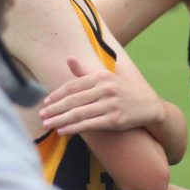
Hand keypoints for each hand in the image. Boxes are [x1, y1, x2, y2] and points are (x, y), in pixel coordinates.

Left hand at [39, 57, 162, 135]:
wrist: (148, 106)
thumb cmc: (122, 91)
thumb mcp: (106, 78)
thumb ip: (85, 72)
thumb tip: (68, 58)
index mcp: (101, 76)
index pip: (73, 85)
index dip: (57, 94)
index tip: (45, 101)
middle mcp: (106, 88)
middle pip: (73, 100)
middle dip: (55, 108)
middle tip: (41, 115)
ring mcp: (111, 104)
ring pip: (79, 113)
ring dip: (60, 120)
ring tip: (48, 125)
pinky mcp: (115, 120)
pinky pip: (89, 125)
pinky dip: (74, 128)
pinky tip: (63, 131)